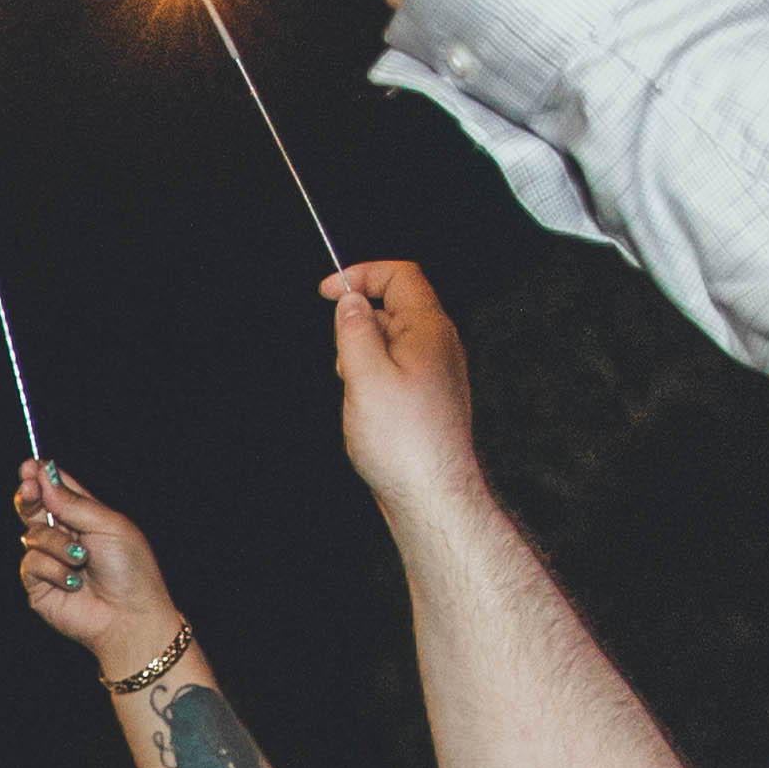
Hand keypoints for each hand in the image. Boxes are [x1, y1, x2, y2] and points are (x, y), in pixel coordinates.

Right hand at [8, 457, 180, 670]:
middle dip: (29, 497)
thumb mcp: (108, 525)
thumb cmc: (130, 570)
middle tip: (29, 490)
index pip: (56, 489)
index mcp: (84, 517)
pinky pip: (31, 564)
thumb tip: (43, 476)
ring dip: (57, 544)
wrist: (128, 617)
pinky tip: (74, 582)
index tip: (29, 466)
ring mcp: (50, 560)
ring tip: (80, 559)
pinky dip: (53, 570)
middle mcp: (65, 536)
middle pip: (33, 507)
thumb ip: (73, 502)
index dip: (40, 476)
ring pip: (32, 535)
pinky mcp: (38, 586)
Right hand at [325, 255, 483, 507]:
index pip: (400, 275)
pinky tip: (367, 406)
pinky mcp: (428, 394)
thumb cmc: (405, 443)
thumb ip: (354, 331)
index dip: (362, 274)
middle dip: (358, 322)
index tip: (329, 290)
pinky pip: (397, 366)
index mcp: (428, 329)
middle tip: (342, 355)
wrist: (432, 493)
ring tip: (356, 389)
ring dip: (364, 352)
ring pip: (392, 339)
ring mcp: (436, 369)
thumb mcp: (365, 377)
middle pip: (395, 305)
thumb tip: (349, 301)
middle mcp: (438, 344)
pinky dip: (374, 375)